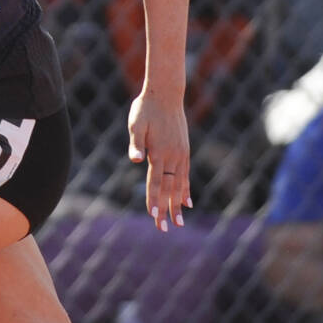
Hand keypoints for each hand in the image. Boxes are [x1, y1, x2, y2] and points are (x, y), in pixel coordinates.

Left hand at [127, 91, 191, 230]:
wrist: (166, 94)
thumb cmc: (145, 109)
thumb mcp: (135, 124)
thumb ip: (136, 143)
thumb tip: (135, 159)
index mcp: (159, 152)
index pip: (155, 181)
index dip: (154, 199)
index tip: (153, 215)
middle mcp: (173, 156)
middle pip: (169, 188)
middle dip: (166, 209)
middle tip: (164, 228)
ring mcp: (181, 154)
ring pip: (179, 184)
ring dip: (178, 204)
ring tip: (179, 222)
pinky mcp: (184, 151)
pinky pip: (186, 175)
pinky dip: (186, 189)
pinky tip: (187, 202)